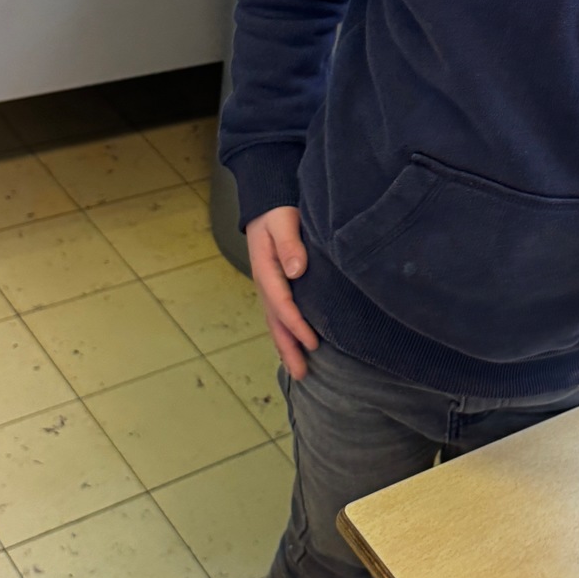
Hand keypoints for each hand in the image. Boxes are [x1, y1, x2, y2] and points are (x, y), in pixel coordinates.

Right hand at [245, 206, 318, 378]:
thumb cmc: (277, 212)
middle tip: (301, 373)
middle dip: (289, 348)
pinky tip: (295, 347)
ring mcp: (269, 287)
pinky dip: (286, 334)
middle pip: (276, 321)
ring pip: (276, 322)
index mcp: (267, 270)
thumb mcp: (283, 221)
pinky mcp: (276, 286)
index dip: (297, 325)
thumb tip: (297, 270)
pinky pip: (279, 315)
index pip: (282, 304)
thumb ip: (289, 244)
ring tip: (299, 371)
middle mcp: (265, 283)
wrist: (266, 204)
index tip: (313, 343)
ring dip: (287, 346)